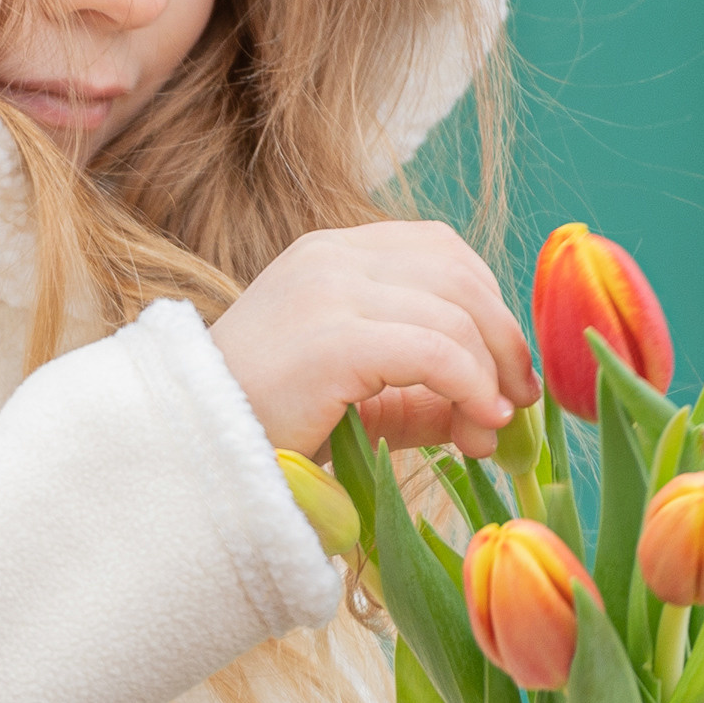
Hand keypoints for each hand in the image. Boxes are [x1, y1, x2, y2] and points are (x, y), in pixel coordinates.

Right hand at [210, 220, 537, 460]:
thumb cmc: (263, 426)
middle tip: (518, 404)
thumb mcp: (355, 397)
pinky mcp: (334, 338)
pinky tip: (479, 427)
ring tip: (490, 433)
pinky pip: (436, 352)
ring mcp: (330, 290)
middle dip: (504, 341)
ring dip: (491, 375)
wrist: (186, 452)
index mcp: (332, 253)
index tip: (507, 370)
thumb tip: (498, 406)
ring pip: (457, 314)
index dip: (490, 306)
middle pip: (461, 275)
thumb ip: (420, 391)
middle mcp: (332, 256)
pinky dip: (471, 389)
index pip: (442, 251)